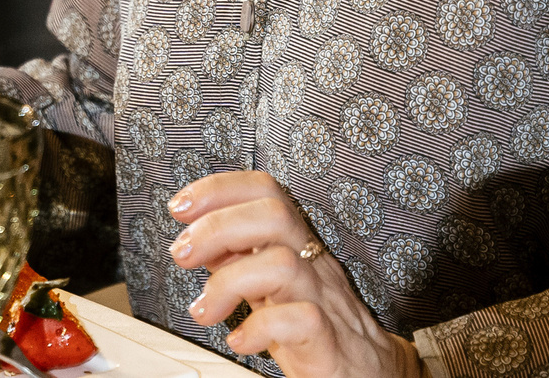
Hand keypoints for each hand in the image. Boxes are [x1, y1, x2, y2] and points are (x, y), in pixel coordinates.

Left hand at [168, 171, 422, 377]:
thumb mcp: (270, 285)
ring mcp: (324, 299)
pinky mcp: (329, 340)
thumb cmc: (315, 328)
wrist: (368, 373)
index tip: (180, 207)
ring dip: (227, 282)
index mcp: (297, 244)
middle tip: (183, 254)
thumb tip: (196, 239)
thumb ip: (239, 258)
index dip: (219, 189)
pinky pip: (298, 320)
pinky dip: (258, 328)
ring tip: (205, 309)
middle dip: (216, 227)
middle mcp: (313, 263)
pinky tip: (239, 340)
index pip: (266, 191)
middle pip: (273, 216)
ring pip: (281, 264)